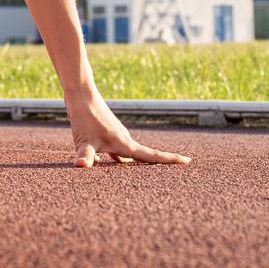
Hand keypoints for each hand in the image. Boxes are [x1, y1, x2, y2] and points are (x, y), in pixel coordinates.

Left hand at [66, 89, 191, 168]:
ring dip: (139, 162)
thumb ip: (84, 156)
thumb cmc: (84, 116)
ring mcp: (116, 135)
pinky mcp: (106, 132)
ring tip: (149, 175)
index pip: (152, 156)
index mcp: (124, 144)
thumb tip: (80, 167)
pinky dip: (119, 159)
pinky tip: (111, 165)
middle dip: (160, 163)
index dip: (170, 159)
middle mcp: (124, 139)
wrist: (81, 92)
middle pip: (146, 156)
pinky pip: (118, 150)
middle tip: (180, 167)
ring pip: (131, 154)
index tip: (188, 161)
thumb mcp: (83, 140)